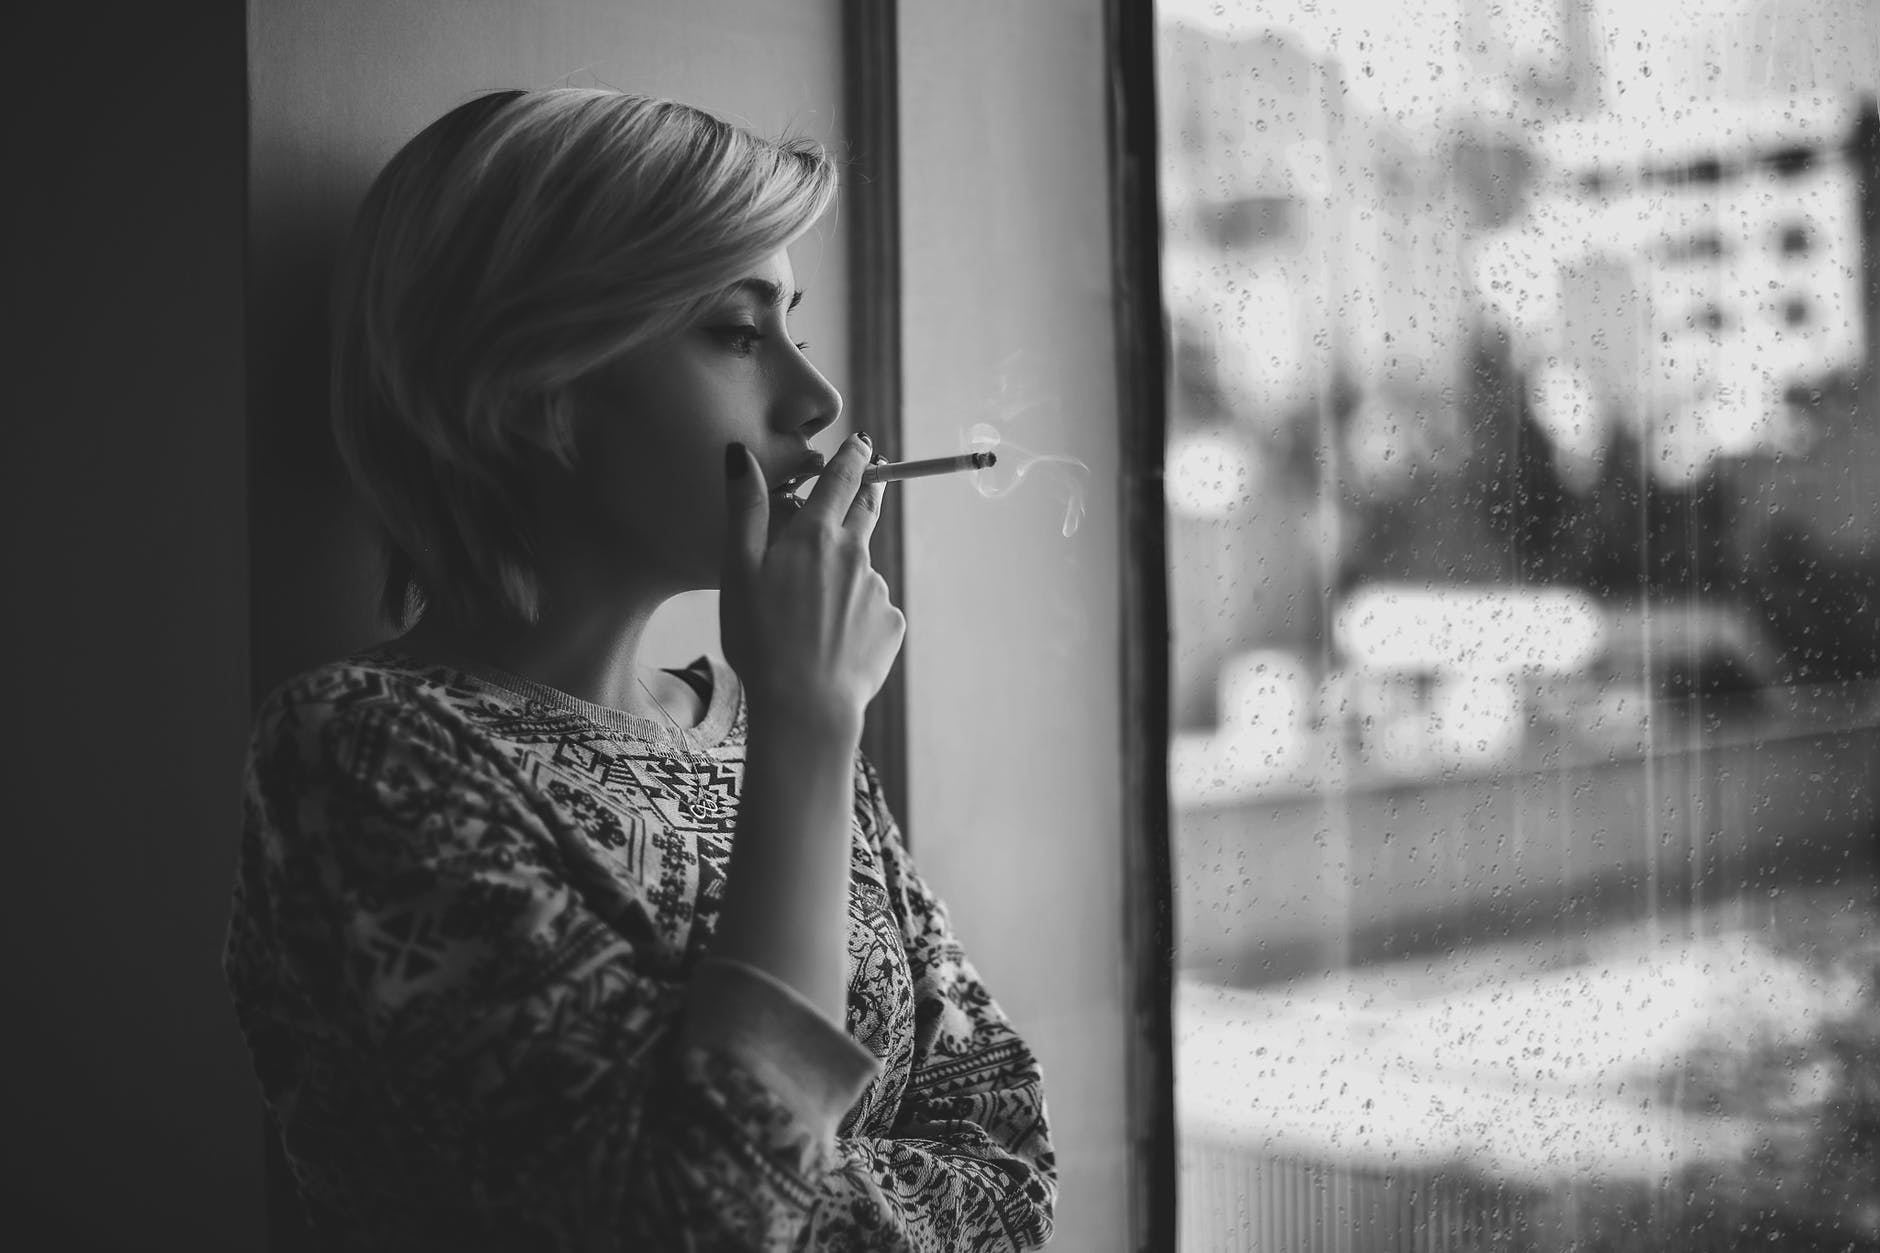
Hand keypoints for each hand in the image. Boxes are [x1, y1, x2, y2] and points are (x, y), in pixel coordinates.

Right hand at [720, 432, 905, 736]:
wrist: (806, 707)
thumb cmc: (760, 640)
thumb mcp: (738, 572)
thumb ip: (744, 510)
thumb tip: (739, 454)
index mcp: (815, 537)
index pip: (841, 479)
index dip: (853, 455)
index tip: (863, 441)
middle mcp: (855, 555)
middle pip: (867, 510)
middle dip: (869, 487)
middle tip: (873, 472)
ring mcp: (877, 591)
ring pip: (860, 569)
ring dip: (845, 575)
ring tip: (811, 616)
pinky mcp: (891, 624)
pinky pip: (870, 609)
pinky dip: (853, 616)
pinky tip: (830, 642)